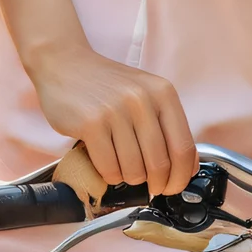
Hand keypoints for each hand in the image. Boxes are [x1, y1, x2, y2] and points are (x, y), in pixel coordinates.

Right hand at [35, 43, 195, 198]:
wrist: (65, 64)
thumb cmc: (106, 85)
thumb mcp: (144, 94)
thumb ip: (165, 126)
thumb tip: (186, 168)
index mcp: (163, 93)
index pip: (183, 148)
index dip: (181, 177)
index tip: (173, 186)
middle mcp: (142, 99)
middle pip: (160, 164)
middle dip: (156, 184)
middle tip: (149, 187)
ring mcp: (116, 111)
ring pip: (134, 170)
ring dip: (129, 179)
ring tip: (121, 168)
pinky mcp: (91, 123)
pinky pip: (109, 168)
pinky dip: (109, 175)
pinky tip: (105, 164)